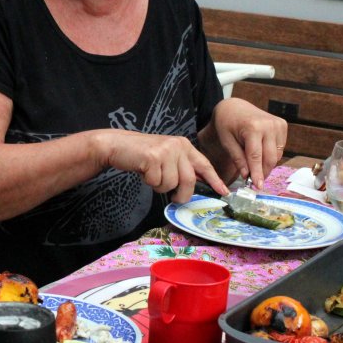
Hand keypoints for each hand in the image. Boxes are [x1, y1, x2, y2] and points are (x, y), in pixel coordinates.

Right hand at [99, 130, 228, 202]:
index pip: (204, 165)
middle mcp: (178, 146)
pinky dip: (150, 182)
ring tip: (152, 174)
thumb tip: (197, 184)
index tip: (224, 192)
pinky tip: (144, 171)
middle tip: (174, 197)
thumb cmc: (143, 155)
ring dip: (160, 186)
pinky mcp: (153, 157)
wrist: (118, 145)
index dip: (215, 180)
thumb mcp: (167, 157)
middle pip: (189, 180)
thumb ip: (182, 167)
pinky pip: (157, 182)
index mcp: (184, 145)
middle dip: (181, 194)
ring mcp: (166, 150)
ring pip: (171, 184)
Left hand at [206, 98, 287, 187]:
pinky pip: (280, 148)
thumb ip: (238, 159)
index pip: (256, 157)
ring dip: (266, 164)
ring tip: (254, 165)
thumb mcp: (227, 142)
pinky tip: (260, 152)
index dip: (257, 173)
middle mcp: (269, 125)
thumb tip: (247, 175)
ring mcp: (278, 124)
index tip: (257, 186)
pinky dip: (271, 155)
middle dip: (263, 172)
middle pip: (270, 158)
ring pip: (277, 155)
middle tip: (254, 181)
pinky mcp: (282, 125)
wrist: (234, 107)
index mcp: (253, 127)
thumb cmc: (227, 123)